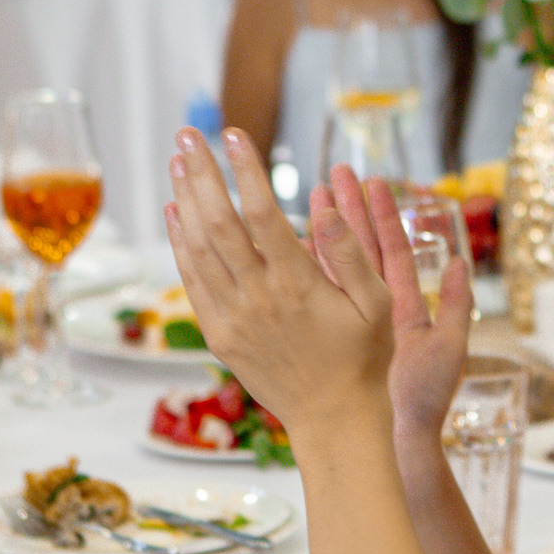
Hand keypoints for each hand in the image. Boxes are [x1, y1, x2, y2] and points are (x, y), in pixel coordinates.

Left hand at [165, 128, 393, 432]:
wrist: (334, 419)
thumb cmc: (363, 360)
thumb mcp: (377, 305)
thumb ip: (350, 254)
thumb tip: (326, 207)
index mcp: (297, 286)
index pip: (262, 213)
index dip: (246, 170)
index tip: (235, 135)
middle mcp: (258, 298)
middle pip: (218, 223)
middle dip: (202, 174)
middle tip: (189, 133)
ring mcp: (233, 318)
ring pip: (198, 249)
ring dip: (186, 201)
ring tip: (179, 161)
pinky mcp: (219, 335)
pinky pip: (193, 281)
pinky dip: (180, 244)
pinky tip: (176, 214)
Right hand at [320, 169, 473, 446]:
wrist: (397, 442)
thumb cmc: (424, 401)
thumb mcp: (448, 351)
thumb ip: (457, 306)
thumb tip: (461, 262)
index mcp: (407, 306)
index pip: (393, 250)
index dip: (383, 215)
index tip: (373, 181)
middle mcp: (377, 309)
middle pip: (360, 249)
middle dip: (349, 210)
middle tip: (335, 173)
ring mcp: (350, 322)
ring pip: (333, 268)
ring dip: (323, 233)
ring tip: (309, 195)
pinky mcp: (331, 336)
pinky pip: (315, 297)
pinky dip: (303, 271)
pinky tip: (285, 244)